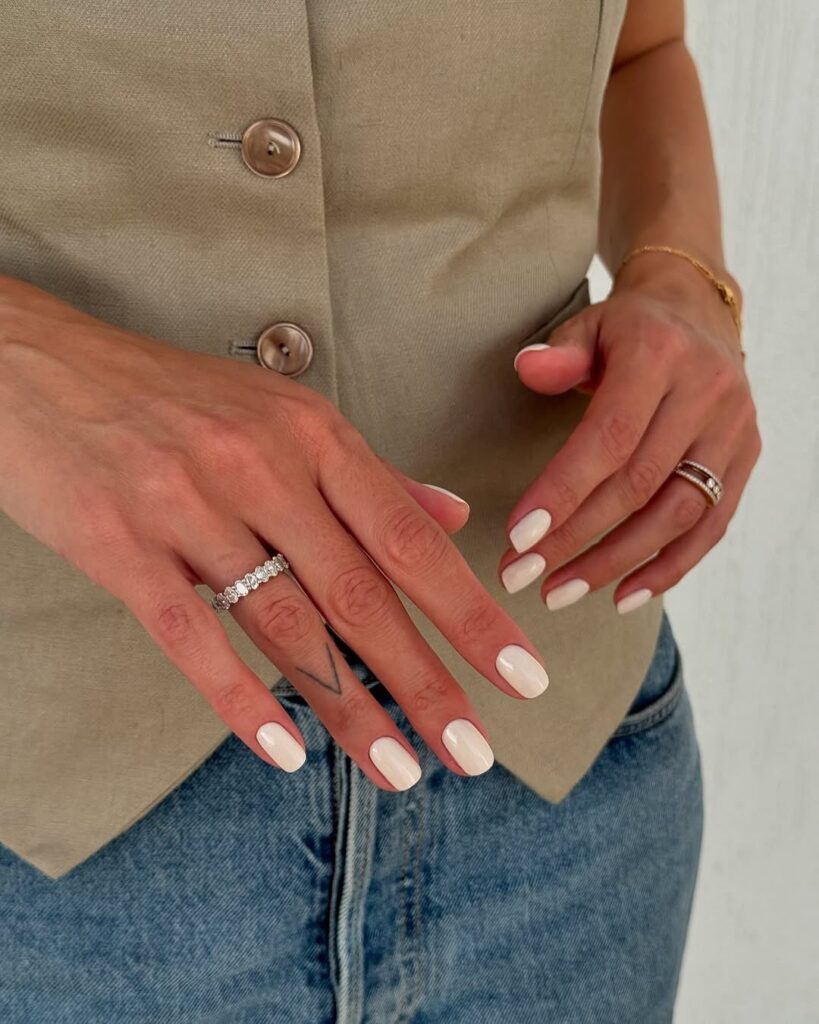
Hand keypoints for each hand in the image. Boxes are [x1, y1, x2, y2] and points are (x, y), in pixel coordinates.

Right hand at [0, 276, 549, 790]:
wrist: (37, 366)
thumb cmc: (169, 395)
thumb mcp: (281, 414)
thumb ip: (371, 473)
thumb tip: (452, 513)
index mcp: (312, 434)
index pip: (410, 539)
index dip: (471, 612)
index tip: (522, 674)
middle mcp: (261, 468)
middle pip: (361, 593)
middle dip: (427, 681)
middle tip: (475, 753)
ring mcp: (188, 506)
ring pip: (285, 624)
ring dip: (349, 708)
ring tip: (400, 770)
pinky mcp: (118, 543)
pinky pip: (189, 634)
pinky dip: (237, 699)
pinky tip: (284, 751)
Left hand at [499, 256, 760, 611]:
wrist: (698, 313)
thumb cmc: (626, 330)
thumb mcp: (588, 325)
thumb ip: (558, 353)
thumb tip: (528, 369)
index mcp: (659, 355)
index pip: (609, 437)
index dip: (563, 491)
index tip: (518, 537)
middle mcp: (706, 393)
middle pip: (639, 484)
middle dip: (575, 539)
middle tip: (521, 574)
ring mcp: (734, 429)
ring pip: (678, 514)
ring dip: (615, 563)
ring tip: (560, 592)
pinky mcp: (747, 457)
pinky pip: (712, 526)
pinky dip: (668, 567)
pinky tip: (622, 595)